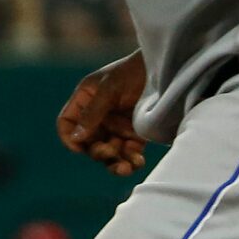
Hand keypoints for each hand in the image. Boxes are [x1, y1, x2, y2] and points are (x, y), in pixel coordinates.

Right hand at [58, 51, 149, 176]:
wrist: (170, 70)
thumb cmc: (135, 70)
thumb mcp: (109, 87)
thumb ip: (92, 112)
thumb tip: (77, 137)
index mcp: (86, 100)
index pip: (67, 123)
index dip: (70, 137)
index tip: (80, 147)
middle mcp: (98, 116)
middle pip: (89, 143)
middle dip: (99, 151)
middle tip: (111, 151)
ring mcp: (117, 127)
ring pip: (108, 153)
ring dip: (115, 163)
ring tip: (126, 168)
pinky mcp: (136, 135)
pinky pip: (128, 154)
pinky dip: (131, 160)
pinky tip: (137, 161)